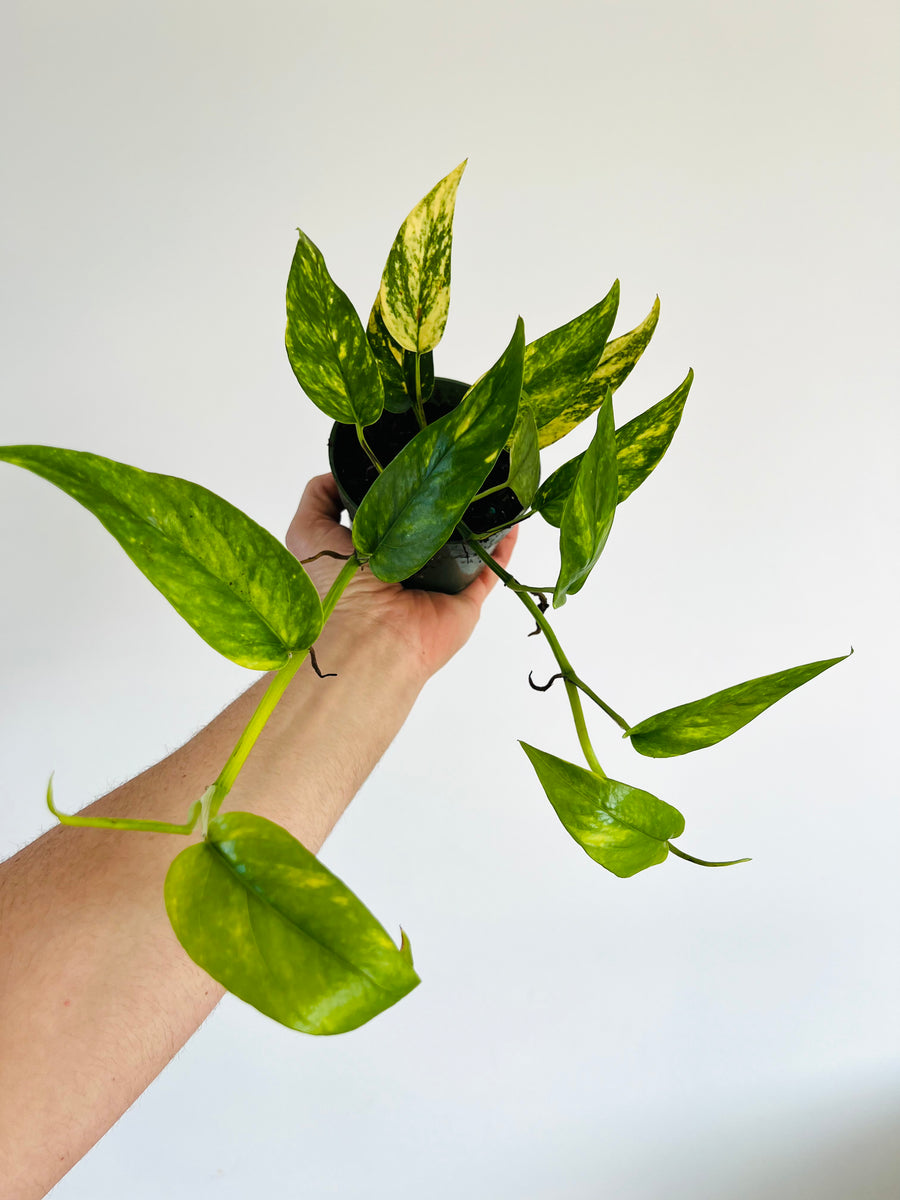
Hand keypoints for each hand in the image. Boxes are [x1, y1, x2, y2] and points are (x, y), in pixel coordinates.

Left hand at [286, 475, 517, 679]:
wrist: (370, 636)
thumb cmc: (336, 588)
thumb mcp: (309, 532)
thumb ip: (318, 498)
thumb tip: (335, 472)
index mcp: (369, 558)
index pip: (388, 520)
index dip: (397, 493)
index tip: (411, 463)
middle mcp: (404, 573)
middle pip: (429, 530)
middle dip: (440, 502)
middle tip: (454, 466)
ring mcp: (437, 589)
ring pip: (465, 549)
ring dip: (478, 521)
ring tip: (489, 484)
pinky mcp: (465, 603)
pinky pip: (492, 569)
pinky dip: (505, 544)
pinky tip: (512, 518)